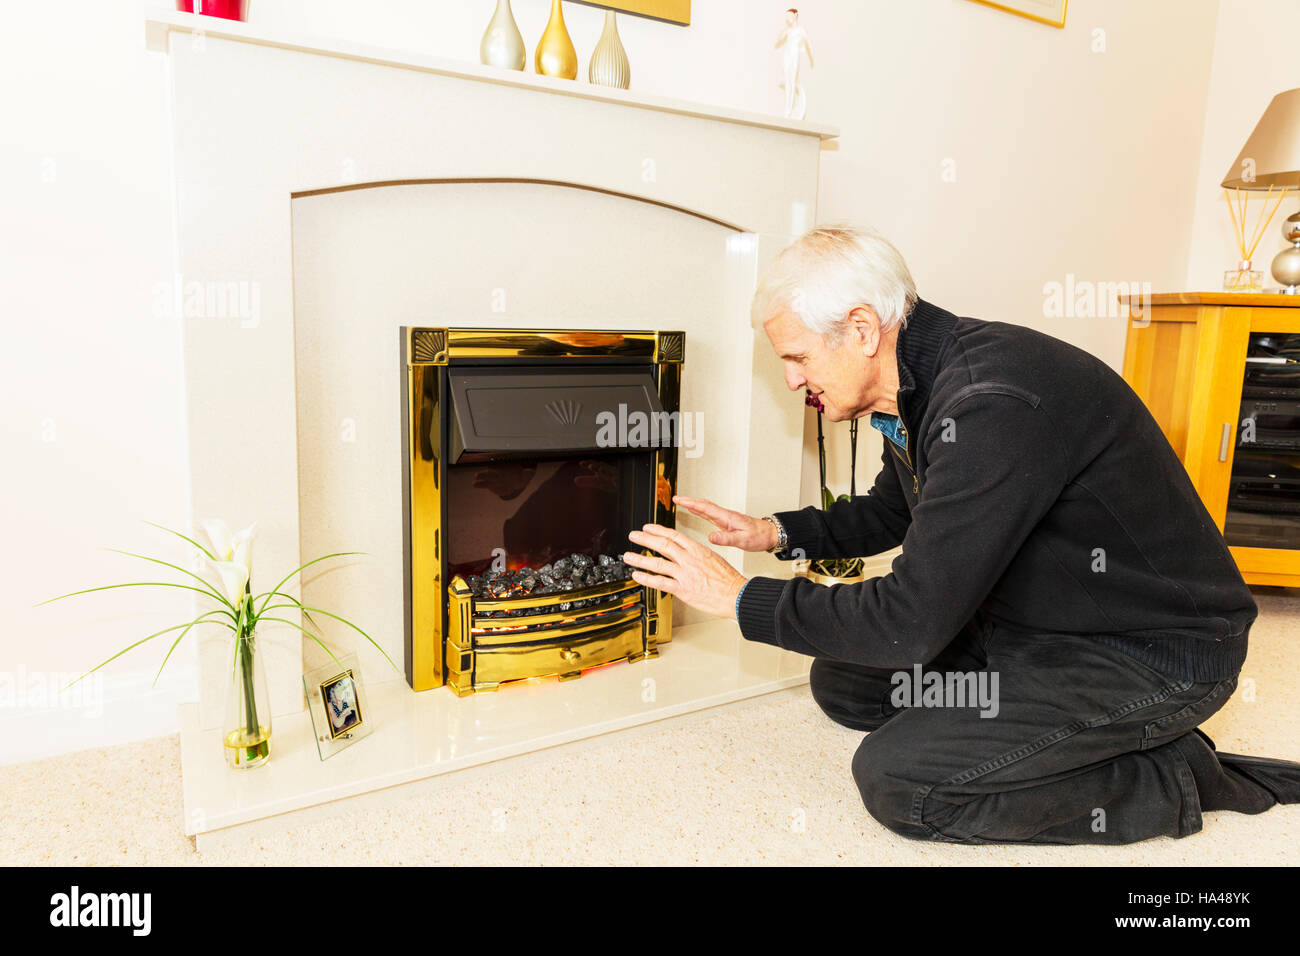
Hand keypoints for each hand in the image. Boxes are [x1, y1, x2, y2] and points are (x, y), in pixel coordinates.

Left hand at [625, 524, 746, 619]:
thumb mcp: (714, 559)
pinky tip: (637, 576)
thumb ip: (698, 556)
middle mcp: (690, 560)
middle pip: (663, 545)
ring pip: (658, 563)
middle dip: (645, 539)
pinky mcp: (683, 589)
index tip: (648, 528)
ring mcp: (685, 574)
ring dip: (640, 559)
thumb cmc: (729, 581)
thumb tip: (688, 553)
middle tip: (633, 535)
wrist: (737, 595)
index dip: (658, 530)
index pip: (674, 536)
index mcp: (698, 550)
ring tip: (628, 556)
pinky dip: (646, 578)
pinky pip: (660, 583)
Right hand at [672, 495, 776, 552]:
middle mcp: (725, 515)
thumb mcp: (742, 540)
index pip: (705, 507)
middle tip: (676, 498)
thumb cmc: (759, 537)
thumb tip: (711, 537)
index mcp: (727, 518)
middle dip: (689, 501)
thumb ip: (726, 539)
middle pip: (704, 504)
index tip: (679, 500)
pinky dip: (700, 510)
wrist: (769, 534)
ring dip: (693, 504)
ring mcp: (725, 518)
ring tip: (681, 502)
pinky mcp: (727, 522)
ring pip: (706, 508)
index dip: (691, 503)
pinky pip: (710, 513)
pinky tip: (696, 511)